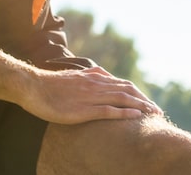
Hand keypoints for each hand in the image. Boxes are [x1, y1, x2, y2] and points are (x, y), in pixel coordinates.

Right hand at [18, 66, 162, 124]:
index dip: (138, 94)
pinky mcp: (84, 109)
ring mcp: (91, 96)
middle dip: (145, 100)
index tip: (148, 103)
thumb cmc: (50, 85)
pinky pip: (110, 110)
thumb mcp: (74, 77)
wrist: (32, 86)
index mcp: (94, 77)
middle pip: (128, 91)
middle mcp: (96, 84)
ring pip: (123, 99)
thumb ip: (88, 76)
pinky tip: (137, 116)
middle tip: (158, 111)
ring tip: (154, 114)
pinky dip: (126, 113)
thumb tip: (100, 74)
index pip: (123, 84)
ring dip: (142, 106)